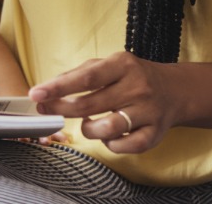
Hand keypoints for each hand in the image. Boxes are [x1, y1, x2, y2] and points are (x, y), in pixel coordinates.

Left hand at [28, 51, 182, 153]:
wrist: (175, 90)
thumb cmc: (131, 77)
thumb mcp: (109, 65)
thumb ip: (79, 74)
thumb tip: (48, 88)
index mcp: (123, 65)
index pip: (86, 78)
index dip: (59, 87)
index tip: (36, 94)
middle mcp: (137, 87)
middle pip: (90, 105)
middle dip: (62, 110)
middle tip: (46, 110)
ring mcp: (148, 111)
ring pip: (107, 129)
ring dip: (88, 129)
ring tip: (87, 123)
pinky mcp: (155, 133)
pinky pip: (125, 146)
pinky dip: (110, 144)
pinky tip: (108, 135)